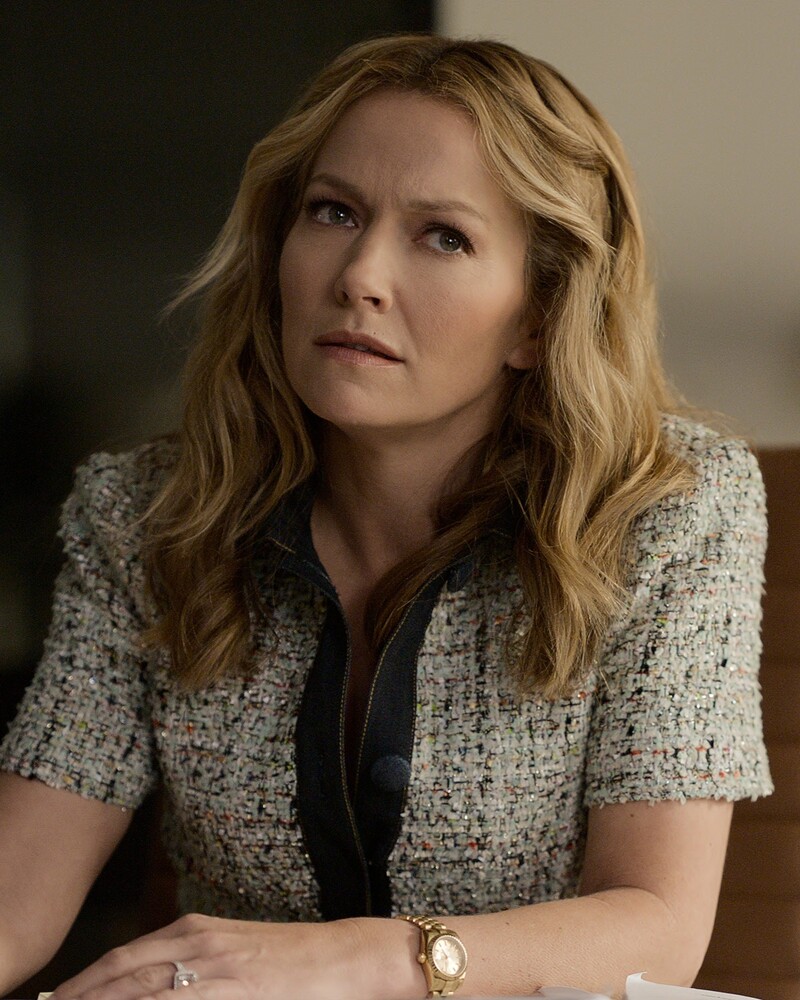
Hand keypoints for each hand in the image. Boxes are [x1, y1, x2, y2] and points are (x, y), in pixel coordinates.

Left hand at [48, 913, 376, 999]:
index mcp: (195, 930)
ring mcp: (214, 970)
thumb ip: (193, 964)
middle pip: (120, 976)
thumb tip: (152, 984)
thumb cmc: (293, 960)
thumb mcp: (235, 952)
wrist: (346, 959)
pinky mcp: (234, 992)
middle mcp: (197, 944)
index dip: (84, 983)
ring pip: (141, 993)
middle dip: (82, 998)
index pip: (122, 958)